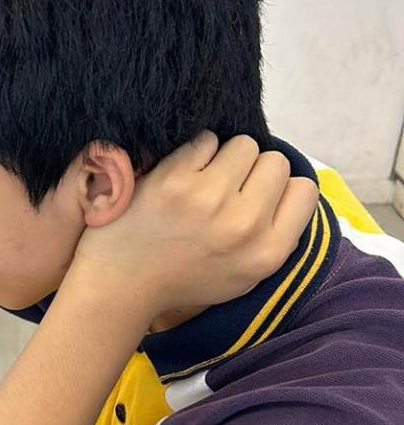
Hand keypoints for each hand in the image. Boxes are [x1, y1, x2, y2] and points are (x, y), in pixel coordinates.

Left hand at [73, 133, 319, 319]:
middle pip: (275, 162)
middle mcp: (244, 226)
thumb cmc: (180, 278)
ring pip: (242, 145)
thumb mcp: (243, 277)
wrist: (121, 284)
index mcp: (267, 254)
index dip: (280, 188)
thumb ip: (274, 237)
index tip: (255, 196)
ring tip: (200, 184)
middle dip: (251, 170)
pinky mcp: (174, 180)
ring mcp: (208, 199)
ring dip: (223, 157)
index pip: (303, 189)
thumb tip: (291, 189)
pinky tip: (177, 177)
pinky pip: (204, 140)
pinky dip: (193, 152)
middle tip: (224, 190)